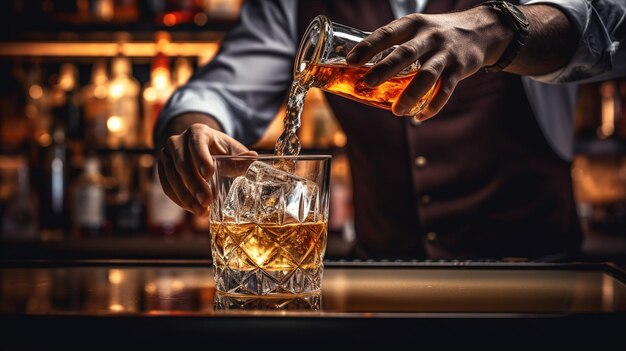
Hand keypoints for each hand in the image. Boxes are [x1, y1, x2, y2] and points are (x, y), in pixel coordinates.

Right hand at [157, 122, 255, 215]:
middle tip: (206, 201)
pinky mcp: (162, 168)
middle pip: (182, 164)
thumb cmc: (220, 150)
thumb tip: (253, 157)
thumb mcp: (232, 150)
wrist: (201, 149)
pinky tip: (192, 209)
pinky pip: (167, 186)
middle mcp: (178, 140)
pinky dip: (179, 199)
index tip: (209, 174)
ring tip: (201, 211)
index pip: (197, 144)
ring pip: (172, 177)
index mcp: (198, 131)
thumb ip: (242, 156)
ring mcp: (166, 154)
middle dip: (194, 184)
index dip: (201, 158)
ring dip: (186, 196)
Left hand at [346, 6, 511, 118]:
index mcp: (413, 25)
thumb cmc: (437, 33)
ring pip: (427, 75)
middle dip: (385, 68)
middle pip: (405, 53)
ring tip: (397, 111)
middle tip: (368, 83)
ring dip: (410, 94)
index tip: (351, 61)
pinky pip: (446, 89)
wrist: (481, 30)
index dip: (368, 47)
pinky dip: (433, 105)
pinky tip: (421, 116)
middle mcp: (429, 36)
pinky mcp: (460, 68)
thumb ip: (393, 43)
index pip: (386, 33)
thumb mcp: (416, 28)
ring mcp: (446, 52)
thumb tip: (359, 64)